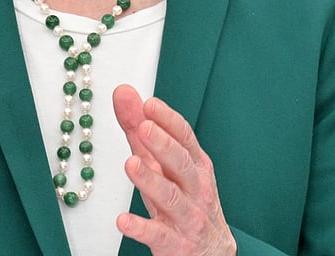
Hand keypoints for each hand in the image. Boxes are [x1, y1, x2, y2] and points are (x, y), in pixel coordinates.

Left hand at [113, 85, 236, 255]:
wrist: (211, 254)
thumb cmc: (185, 203)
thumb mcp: (163, 166)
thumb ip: (141, 130)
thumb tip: (124, 93)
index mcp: (196, 165)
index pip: (185, 138)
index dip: (168, 120)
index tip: (150, 104)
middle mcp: (196, 189)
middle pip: (181, 164)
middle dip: (163, 144)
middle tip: (143, 127)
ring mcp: (189, 218)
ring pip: (171, 198)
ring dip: (151, 181)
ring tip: (131, 164)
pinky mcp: (177, 245)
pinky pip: (159, 235)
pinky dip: (141, 228)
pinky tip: (123, 220)